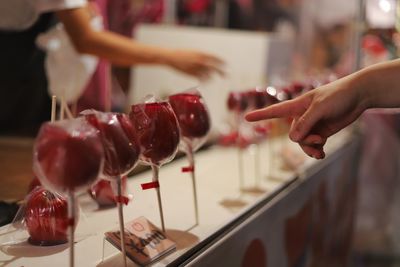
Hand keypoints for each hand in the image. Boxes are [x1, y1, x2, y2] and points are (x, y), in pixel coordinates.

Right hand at [165, 49, 224, 79]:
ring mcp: (196, 68)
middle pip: (214, 67)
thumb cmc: (182, 54)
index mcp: (201, 53)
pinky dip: (205, 80)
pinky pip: (202, 79)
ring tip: (213, 78)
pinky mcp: (192, 74)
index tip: (226, 64)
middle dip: (222, 72)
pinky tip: (207, 81)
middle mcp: (200, 61)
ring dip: (212, 76)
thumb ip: (202, 56)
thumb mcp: (194, 52)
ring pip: (208, 74)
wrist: (171, 57)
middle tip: (227, 76)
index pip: (215, 58)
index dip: (222, 61)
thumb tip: (210, 61)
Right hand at [245, 78, 367, 158]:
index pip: (274, 111)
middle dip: (304, 140)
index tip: (247, 117)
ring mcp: (311, 125)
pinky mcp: (321, 131)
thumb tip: (292, 139)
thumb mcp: (320, 108)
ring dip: (310, 148)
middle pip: (293, 135)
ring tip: (321, 149)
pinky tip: (321, 154)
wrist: (359, 95)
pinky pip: (313, 145)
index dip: (260, 115)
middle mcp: (301, 116)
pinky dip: (316, 150)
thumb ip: (305, 123)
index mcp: (297, 106)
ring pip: (303, 143)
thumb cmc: (338, 95)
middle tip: (318, 138)